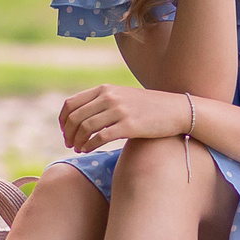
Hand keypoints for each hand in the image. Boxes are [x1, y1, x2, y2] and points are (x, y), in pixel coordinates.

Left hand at [59, 85, 192, 151]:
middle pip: (75, 117)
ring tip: (79, 149)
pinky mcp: (129, 125)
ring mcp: (119, 111)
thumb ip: (102, 101)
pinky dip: (89, 146)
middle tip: (70, 144)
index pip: (71, 103)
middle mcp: (110, 97)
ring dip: (78, 141)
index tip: (66, 132)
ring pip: (85, 128)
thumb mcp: (123, 96)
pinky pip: (100, 137)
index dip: (63, 120)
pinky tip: (88, 150)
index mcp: (105, 89)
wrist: (177, 110)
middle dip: (68, 134)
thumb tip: (79, 116)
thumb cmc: (148, 107)